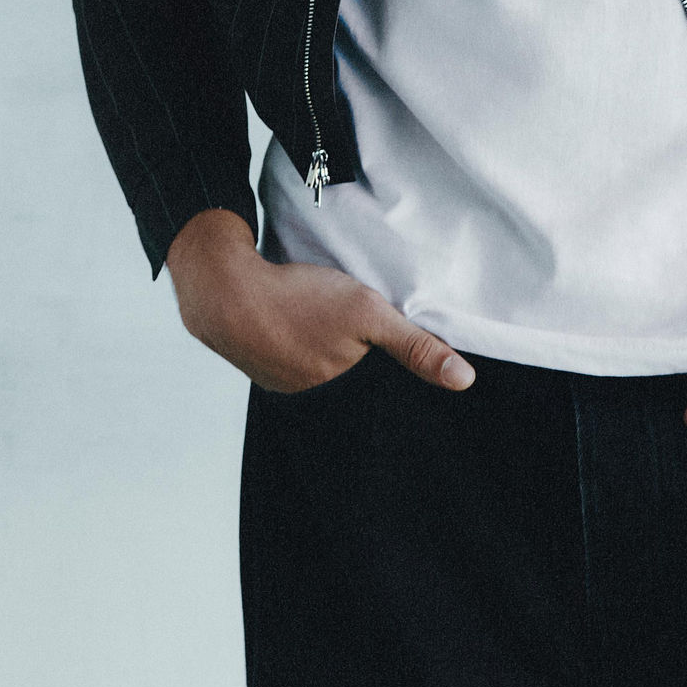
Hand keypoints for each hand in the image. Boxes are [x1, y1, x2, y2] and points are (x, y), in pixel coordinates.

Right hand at [164, 207, 475, 395]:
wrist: (221, 288)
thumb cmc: (297, 300)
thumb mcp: (368, 313)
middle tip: (355, 334)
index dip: (388, 380)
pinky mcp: (259, 359)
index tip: (392, 362)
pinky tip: (301, 321)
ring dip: (328, 351)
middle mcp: (308, 397)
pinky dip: (300, 340)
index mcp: (337, 394)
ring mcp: (280, 380)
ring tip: (328, 326)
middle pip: (349, 384)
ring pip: (320, 368)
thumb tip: (465, 381)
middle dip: (360, 367)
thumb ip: (415, 346)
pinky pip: (291, 354)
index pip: (376, 397)